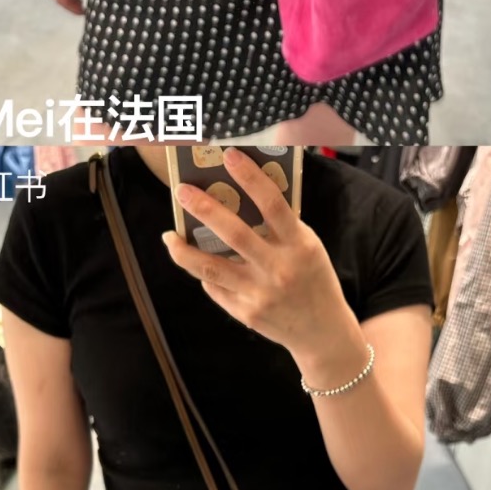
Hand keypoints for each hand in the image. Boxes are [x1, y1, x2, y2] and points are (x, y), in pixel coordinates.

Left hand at [163, 147, 360, 372]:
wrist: (322, 334)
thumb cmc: (314, 280)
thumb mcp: (309, 248)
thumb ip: (281, 228)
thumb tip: (240, 199)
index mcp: (300, 246)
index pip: (273, 205)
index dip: (250, 178)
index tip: (229, 155)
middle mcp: (279, 269)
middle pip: (234, 234)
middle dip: (204, 209)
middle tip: (181, 191)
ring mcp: (260, 294)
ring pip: (209, 267)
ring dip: (183, 250)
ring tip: (168, 235)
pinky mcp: (245, 314)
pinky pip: (215, 288)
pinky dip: (204, 274)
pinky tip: (196, 263)